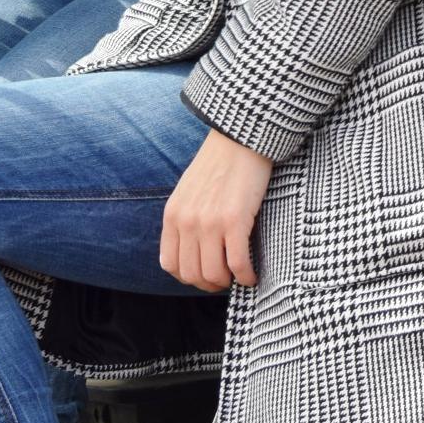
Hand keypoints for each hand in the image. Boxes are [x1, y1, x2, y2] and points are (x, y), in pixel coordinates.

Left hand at [160, 129, 273, 291]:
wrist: (241, 138)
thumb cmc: (220, 164)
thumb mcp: (189, 191)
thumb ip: (185, 217)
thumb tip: (194, 249)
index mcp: (173, 215)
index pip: (170, 265)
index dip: (190, 277)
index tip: (206, 274)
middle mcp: (186, 221)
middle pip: (192, 275)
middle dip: (210, 284)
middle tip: (226, 279)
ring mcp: (208, 222)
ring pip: (213, 274)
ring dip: (228, 282)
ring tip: (240, 276)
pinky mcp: (234, 220)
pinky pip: (237, 264)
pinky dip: (246, 276)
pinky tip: (252, 274)